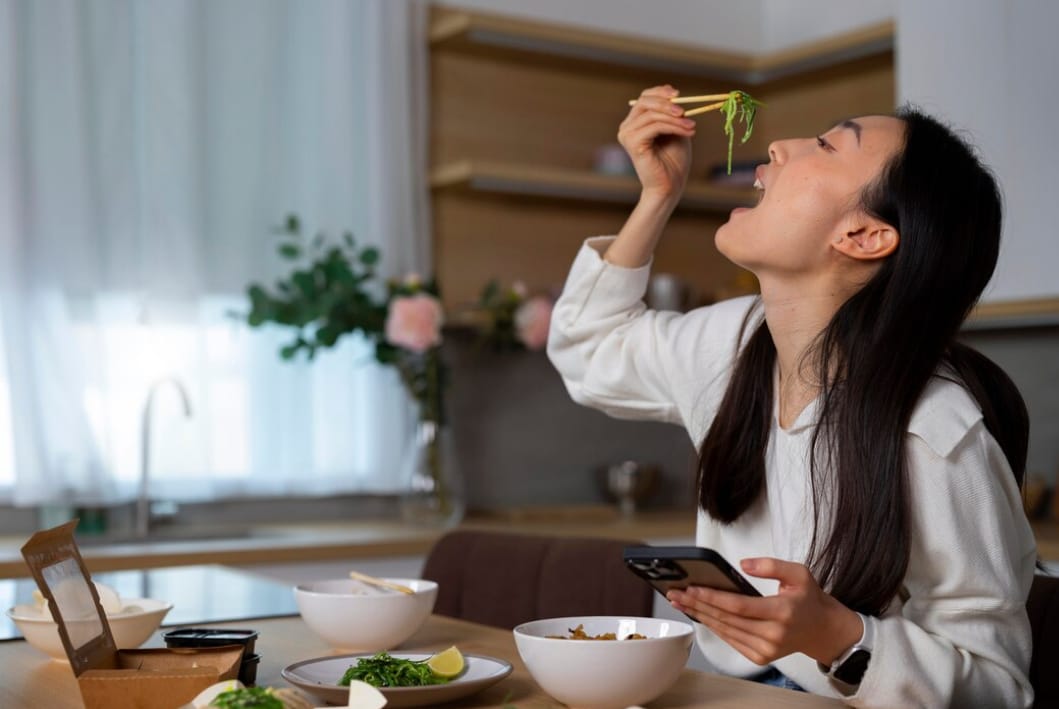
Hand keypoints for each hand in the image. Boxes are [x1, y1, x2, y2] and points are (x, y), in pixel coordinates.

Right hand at [618, 85, 694, 203]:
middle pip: (645, 102)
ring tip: (691, 126)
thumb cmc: (674, 160)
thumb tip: (676, 96)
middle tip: (685, 111)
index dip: (660, 92)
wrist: (670, 185)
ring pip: (652, 114)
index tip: (679, 94)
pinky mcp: (633, 143)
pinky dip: (673, 126)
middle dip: (667, 103)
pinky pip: (654, 126)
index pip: (644, 98)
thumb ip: (673, 113)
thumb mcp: (676, 129)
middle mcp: (627, 127)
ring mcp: (627, 135)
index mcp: (635, 123)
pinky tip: (686, 133)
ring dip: (675, 118)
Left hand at [666, 557, 862, 665]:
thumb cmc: (809, 600)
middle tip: (676, 594)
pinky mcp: (760, 657)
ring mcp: (766, 649)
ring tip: (680, 603)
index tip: (692, 588)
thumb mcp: (799, 573)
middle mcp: (773, 634)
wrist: (823, 631)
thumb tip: (743, 564)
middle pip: (726, 619)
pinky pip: (731, 640)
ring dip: (700, 616)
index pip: (739, 606)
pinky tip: (700, 615)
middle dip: (697, 606)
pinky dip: (713, 627)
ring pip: (725, 631)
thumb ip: (772, 565)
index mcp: (782, 612)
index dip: (713, 598)